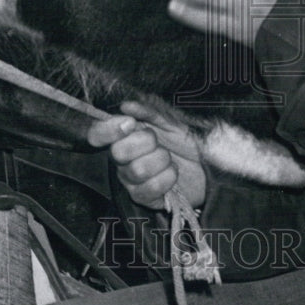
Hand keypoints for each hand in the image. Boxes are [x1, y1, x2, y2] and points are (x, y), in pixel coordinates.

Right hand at [87, 101, 205, 209]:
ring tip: (170, 160)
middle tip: (158, 141)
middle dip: (144, 142)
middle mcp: (123, 160)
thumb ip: (149, 112)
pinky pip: (149, 189)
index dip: (107, 129)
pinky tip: (173, 174)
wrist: (207, 167)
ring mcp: (131, 181)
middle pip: (117, 152)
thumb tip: (127, 105)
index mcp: (125, 137)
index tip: (129, 123)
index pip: (97, 134)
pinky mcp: (144, 198)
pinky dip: (167, 178)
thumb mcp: (171, 122)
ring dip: (160, 161)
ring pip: (136, 171)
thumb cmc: (186, 143)